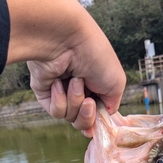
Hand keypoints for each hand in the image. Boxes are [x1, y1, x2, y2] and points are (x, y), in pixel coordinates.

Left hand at [6, 0, 125, 135]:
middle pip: (83, 122)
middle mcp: (79, 91)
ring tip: (74, 80)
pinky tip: (58, 82)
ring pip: (69, 117)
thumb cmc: (95, 56)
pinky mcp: (45, 94)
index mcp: (96, 87)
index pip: (96, 114)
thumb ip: (113, 104)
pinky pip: (55, 111)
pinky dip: (59, 100)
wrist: (67, 41)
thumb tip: (103, 115)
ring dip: (74, 101)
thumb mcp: (117, 83)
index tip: (98, 118)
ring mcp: (62, 93)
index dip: (97, 120)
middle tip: (88, 101)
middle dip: (87, 115)